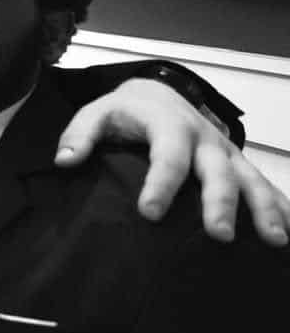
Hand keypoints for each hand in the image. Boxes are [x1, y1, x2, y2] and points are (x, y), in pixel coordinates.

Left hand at [55, 80, 289, 244]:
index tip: (149, 213)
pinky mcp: (238, 164)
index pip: (167, 156)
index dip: (159, 184)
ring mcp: (226, 152)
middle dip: (220, 203)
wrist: (158, 93)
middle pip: (217, 172)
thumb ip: (79, 135)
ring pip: (251, 179)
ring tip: (274, 239)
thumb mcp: (96, 113)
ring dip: (265, 208)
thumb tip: (65, 161)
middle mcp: (205, 139)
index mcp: (169, 126)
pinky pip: (265, 185)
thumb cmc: (125, 111)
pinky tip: (287, 235)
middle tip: (219, 235)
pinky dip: (281, 207)